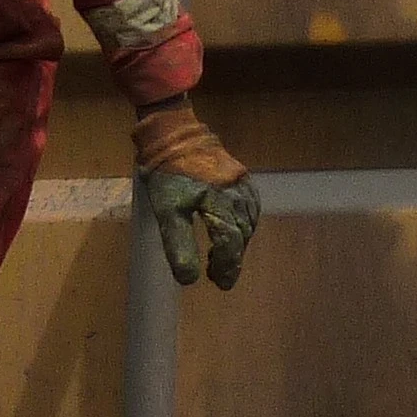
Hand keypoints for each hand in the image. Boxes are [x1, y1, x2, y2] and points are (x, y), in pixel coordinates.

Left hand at [133, 100, 260, 291]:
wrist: (173, 133)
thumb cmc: (166, 174)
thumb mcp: (167, 211)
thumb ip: (179, 244)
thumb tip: (188, 279)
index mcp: (220, 204)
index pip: (230, 243)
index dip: (227, 265)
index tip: (220, 283)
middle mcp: (237, 194)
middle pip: (242, 233)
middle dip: (233, 256)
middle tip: (220, 275)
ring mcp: (241, 183)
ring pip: (249, 219)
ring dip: (239, 240)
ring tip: (224, 256)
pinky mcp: (239, 174)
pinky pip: (250, 204)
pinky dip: (245, 221)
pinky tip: (235, 228)